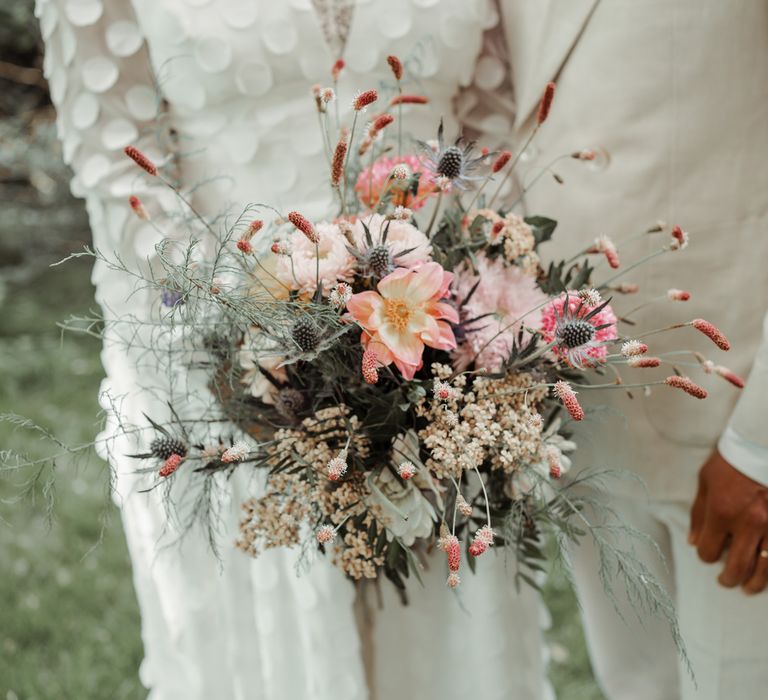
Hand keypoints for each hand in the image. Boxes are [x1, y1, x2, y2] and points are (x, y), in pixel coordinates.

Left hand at [689, 450, 767, 592]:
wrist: (761, 446)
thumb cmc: (730, 461)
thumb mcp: (705, 482)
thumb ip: (699, 514)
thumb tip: (694, 541)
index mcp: (722, 512)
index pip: (709, 551)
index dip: (706, 556)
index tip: (708, 554)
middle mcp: (748, 523)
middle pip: (738, 566)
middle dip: (729, 579)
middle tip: (727, 581)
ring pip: (765, 568)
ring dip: (755, 582)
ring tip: (748, 587)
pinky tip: (767, 573)